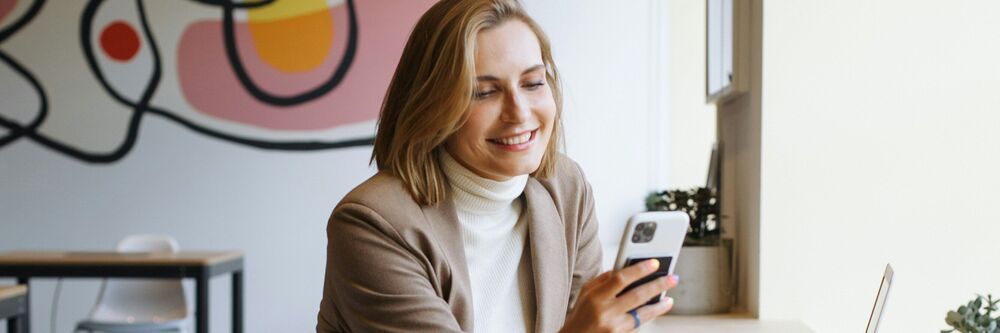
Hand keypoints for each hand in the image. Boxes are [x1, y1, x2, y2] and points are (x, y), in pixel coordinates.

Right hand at [560, 259, 678, 332]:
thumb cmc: (581, 314)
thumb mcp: (586, 292)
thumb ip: (604, 279)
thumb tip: (624, 268)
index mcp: (596, 296)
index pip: (621, 278)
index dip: (639, 269)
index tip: (654, 263)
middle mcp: (605, 311)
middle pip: (637, 295)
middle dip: (658, 285)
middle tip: (672, 278)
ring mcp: (613, 326)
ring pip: (643, 314)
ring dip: (659, 306)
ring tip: (669, 299)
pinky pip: (638, 324)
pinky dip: (649, 316)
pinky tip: (657, 309)